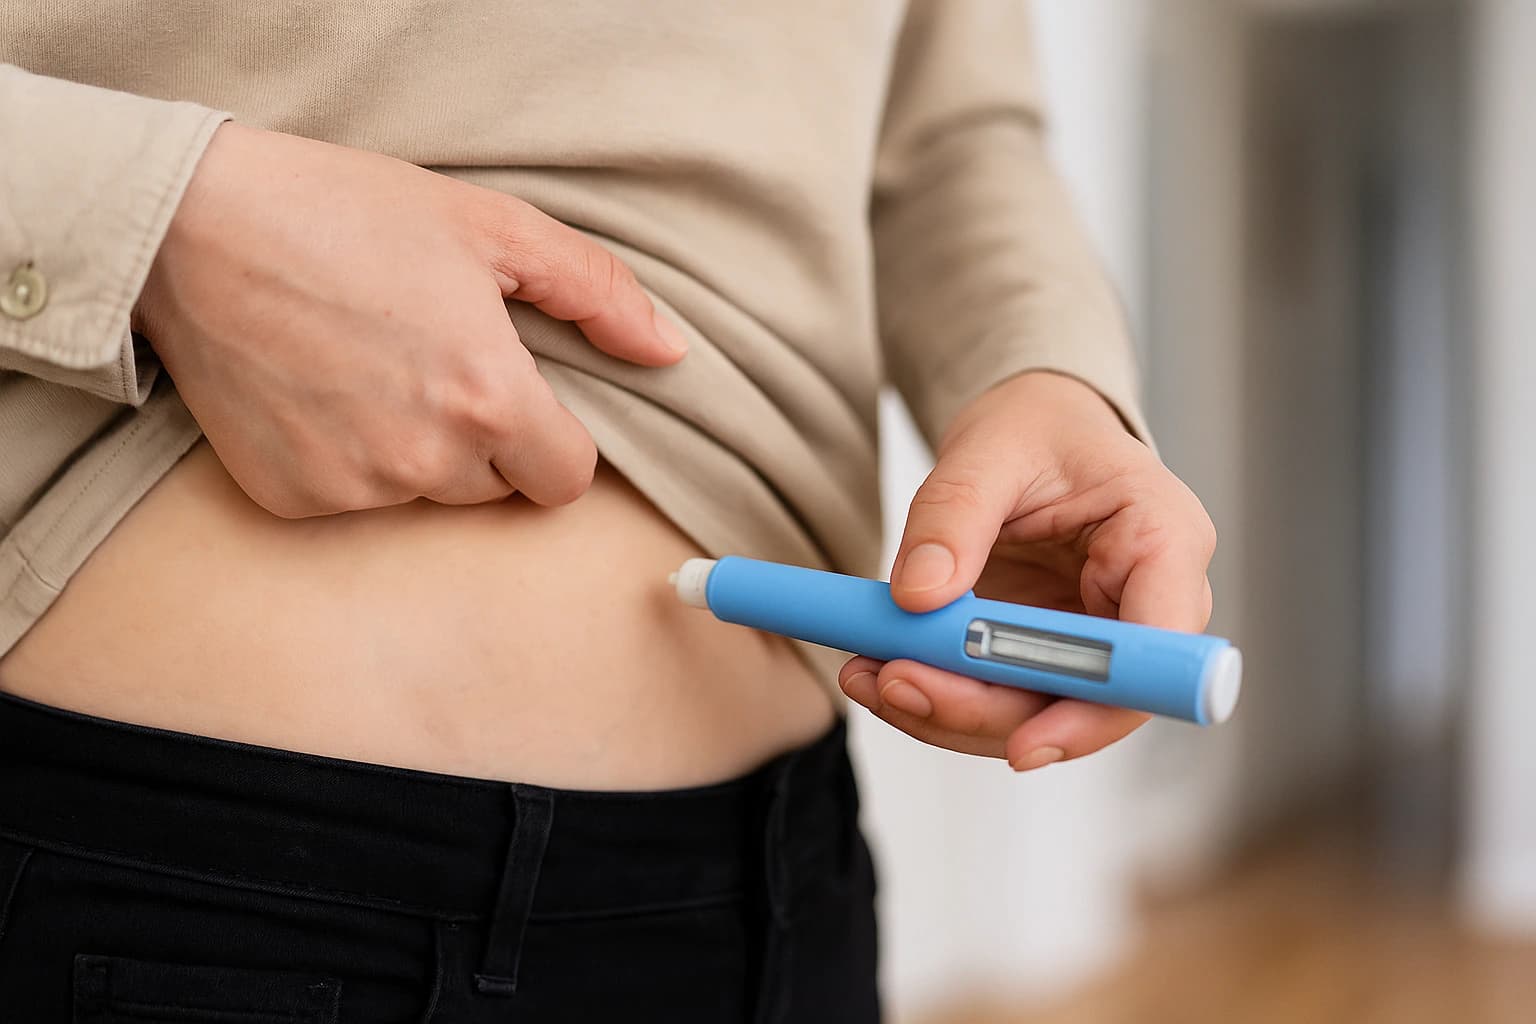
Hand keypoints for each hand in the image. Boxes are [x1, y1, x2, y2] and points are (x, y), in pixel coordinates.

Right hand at [134, 122, 686, 516]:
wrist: (194, 228)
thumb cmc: (349, 213)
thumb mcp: (492, 227)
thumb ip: (596, 293)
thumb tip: (669, 352)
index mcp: (491, 401)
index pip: (565, 481)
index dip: (552, 440)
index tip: (517, 398)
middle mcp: (426, 463)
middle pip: (495, 489)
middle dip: (483, 440)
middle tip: (431, 361)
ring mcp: (353, 487)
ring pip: (423, 497)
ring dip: (415, 451)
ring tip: (370, 367)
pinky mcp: (290, 498)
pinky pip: (351, 499)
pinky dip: (345, 460)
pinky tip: (319, 392)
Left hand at [838, 371, 1216, 769]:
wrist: (1033, 429)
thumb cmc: (1038, 427)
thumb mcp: (989, 448)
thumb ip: (953, 516)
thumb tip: (918, 597)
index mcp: (1164, 539)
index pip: (1154, 653)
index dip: (1096, 710)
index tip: (1022, 745)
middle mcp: (1146, 604)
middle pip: (1089, 701)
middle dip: (986, 710)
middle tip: (895, 684)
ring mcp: (1099, 638)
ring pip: (1038, 712)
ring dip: (949, 713)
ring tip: (868, 677)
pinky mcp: (1052, 657)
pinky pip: (1004, 696)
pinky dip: (941, 694)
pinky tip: (880, 670)